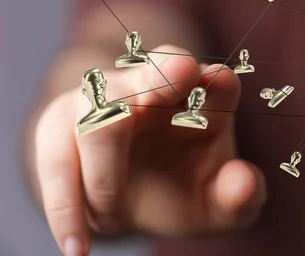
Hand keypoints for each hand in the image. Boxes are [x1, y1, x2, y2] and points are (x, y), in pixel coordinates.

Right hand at [34, 45, 266, 255]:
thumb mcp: (217, 204)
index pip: (217, 83)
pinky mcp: (63, 121)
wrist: (125, 200)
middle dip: (162, 77)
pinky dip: (65, 203)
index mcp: (205, 104)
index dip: (218, 83)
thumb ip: (238, 197)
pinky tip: (79, 244)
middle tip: (175, 81)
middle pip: (157, 70)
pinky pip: (56, 155)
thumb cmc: (182, 190)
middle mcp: (157, 89)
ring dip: (105, 177)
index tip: (221, 81)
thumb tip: (243, 183)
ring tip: (114, 224)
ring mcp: (108, 97)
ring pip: (100, 116)